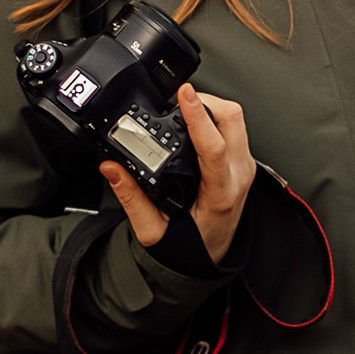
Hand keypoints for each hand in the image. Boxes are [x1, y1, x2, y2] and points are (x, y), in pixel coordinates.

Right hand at [100, 83, 256, 263]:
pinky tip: (194, 123)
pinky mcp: (241, 162)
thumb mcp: (153, 230)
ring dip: (211, 107)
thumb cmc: (189, 248)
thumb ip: (131, 198)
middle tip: (178, 100)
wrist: (210, 258)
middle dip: (206, 101)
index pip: (214, 146)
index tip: (184, 94)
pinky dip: (214, 117)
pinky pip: (234, 128)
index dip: (198, 116)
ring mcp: (243, 167)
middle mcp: (237, 176)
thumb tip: (111, 167)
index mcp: (220, 194)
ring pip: (235, 119)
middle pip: (232, 120)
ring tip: (182, 109)